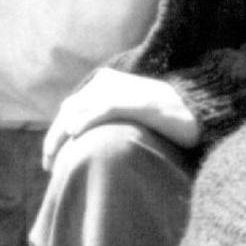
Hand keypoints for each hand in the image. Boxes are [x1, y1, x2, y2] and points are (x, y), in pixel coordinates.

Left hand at [42, 68, 199, 167]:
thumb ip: (110, 115)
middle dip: (54, 137)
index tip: (52, 157)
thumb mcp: (132, 110)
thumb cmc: (167, 116)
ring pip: (78, 111)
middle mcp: (109, 82)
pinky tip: (74, 135)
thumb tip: (84, 137)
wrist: (197, 109)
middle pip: (69, 109)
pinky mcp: (134, 101)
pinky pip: (102, 110)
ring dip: (61, 136)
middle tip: (48, 164)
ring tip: (54, 159)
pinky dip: (85, 121)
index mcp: (107, 80)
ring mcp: (122, 90)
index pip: (72, 107)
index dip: (57, 132)